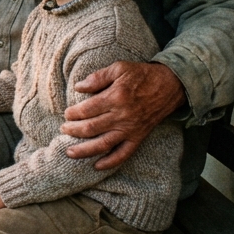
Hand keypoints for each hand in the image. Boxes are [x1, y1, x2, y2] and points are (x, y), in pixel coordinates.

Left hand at [61, 61, 185, 169]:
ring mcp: (130, 129)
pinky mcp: (138, 137)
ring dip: (84, 150)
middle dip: (73, 131)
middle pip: (91, 128)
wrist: (170, 85)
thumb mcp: (119, 68)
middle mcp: (122, 116)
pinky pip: (124, 154)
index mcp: (116, 97)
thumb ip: (98, 77)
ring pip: (103, 144)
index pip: (87, 109)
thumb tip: (78, 87)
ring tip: (69, 152)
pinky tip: (97, 166)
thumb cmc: (142, 75)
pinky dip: (110, 162)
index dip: (73, 113)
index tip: (66, 113)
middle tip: (63, 130)